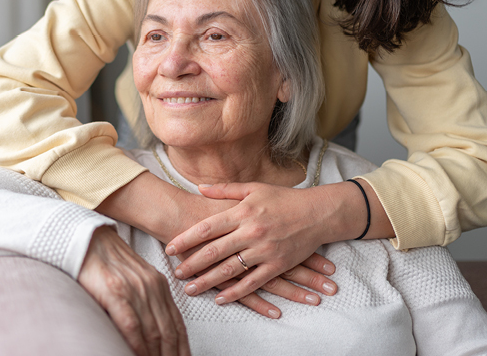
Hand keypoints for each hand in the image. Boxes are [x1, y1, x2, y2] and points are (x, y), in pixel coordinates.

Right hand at [79, 226, 190, 355]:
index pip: (177, 325)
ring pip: (153, 332)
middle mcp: (151, 287)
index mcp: (159, 284)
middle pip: (168, 333)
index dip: (182, 349)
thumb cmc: (109, 263)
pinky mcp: (115, 291)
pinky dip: (138, 346)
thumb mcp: (137, 279)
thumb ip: (148, 301)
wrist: (89, 239)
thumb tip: (156, 333)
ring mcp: (134, 289)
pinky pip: (132, 325)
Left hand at [166, 182, 344, 305]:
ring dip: (207, 281)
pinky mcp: (277, 265)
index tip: (170, 247)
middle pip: (213, 252)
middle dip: (191, 264)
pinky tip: (219, 298)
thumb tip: (199, 188)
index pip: (207, 228)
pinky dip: (235, 293)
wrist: (316, 213)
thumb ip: (224, 189)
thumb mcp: (253, 188)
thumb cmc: (283, 198)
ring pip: (229, 270)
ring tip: (190, 289)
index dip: (186, 239)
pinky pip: (252, 283)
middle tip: (175, 273)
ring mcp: (264, 250)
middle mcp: (251, 232)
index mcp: (242, 212)